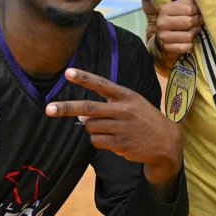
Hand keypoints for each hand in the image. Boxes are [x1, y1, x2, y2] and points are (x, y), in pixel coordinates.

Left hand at [45, 68, 182, 193]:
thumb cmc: (145, 119)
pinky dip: (99, 140)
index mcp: (126, 95)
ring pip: (90, 127)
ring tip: (110, 129)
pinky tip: (114, 139)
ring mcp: (120, 127)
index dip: (84, 78)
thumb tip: (81, 115)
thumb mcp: (132, 104)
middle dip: (66, 108)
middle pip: (88, 108)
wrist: (166, 141)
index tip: (67, 72)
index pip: (101, 84)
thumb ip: (108, 105)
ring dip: (93, 129)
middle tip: (49, 109)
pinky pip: (96, 141)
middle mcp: (122, 110)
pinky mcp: (119, 143)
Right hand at [155, 0, 202, 56]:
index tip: (196, 14)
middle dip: (196, 23)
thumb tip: (203, 7)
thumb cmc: (178, 17)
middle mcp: (162, 23)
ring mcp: (163, 36)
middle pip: (188, 22)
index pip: (189, 9)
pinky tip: (188, 41)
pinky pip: (184, 47)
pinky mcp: (166, 47)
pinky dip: (189, 45)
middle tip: (197, 23)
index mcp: (165, 9)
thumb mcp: (182, 6)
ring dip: (193, 34)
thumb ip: (191, 4)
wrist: (166, 31)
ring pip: (188, 36)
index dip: (197, 12)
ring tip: (193, 31)